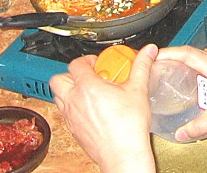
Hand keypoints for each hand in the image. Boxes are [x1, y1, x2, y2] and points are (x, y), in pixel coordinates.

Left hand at [51, 44, 156, 172]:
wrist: (122, 154)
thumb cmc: (128, 127)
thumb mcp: (138, 90)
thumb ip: (142, 66)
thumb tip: (147, 52)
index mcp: (87, 87)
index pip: (76, 64)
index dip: (87, 60)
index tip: (100, 63)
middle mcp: (74, 101)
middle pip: (59, 79)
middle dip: (72, 74)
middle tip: (89, 76)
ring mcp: (71, 117)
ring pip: (58, 96)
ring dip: (69, 90)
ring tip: (89, 91)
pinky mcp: (73, 130)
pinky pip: (65, 113)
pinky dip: (73, 107)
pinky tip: (91, 109)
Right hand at [157, 46, 206, 140]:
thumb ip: (198, 125)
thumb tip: (180, 132)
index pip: (187, 53)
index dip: (169, 53)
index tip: (155, 56)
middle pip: (191, 53)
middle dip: (172, 56)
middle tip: (157, 63)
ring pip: (199, 60)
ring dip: (183, 62)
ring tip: (169, 70)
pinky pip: (205, 67)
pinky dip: (193, 70)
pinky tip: (190, 83)